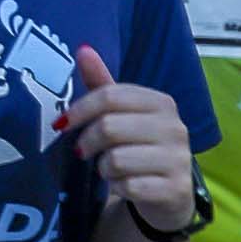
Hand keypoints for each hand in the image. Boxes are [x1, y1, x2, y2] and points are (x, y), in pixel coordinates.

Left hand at [62, 43, 195, 230]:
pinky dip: (118, 188)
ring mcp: (179, 159)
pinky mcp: (177, 189)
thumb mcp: (121, 114)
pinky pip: (129, 186)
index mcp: (161, 103)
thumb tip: (83, 49)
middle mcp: (176, 128)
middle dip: (88, 142)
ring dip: (103, 168)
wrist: (167, 192)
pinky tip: (125, 186)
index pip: (110, 96)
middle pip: (109, 127)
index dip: (79, 110)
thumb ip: (102, 85)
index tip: (61, 124)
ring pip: (117, 160)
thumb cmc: (137, 146)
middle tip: (84, 151)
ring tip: (111, 170)